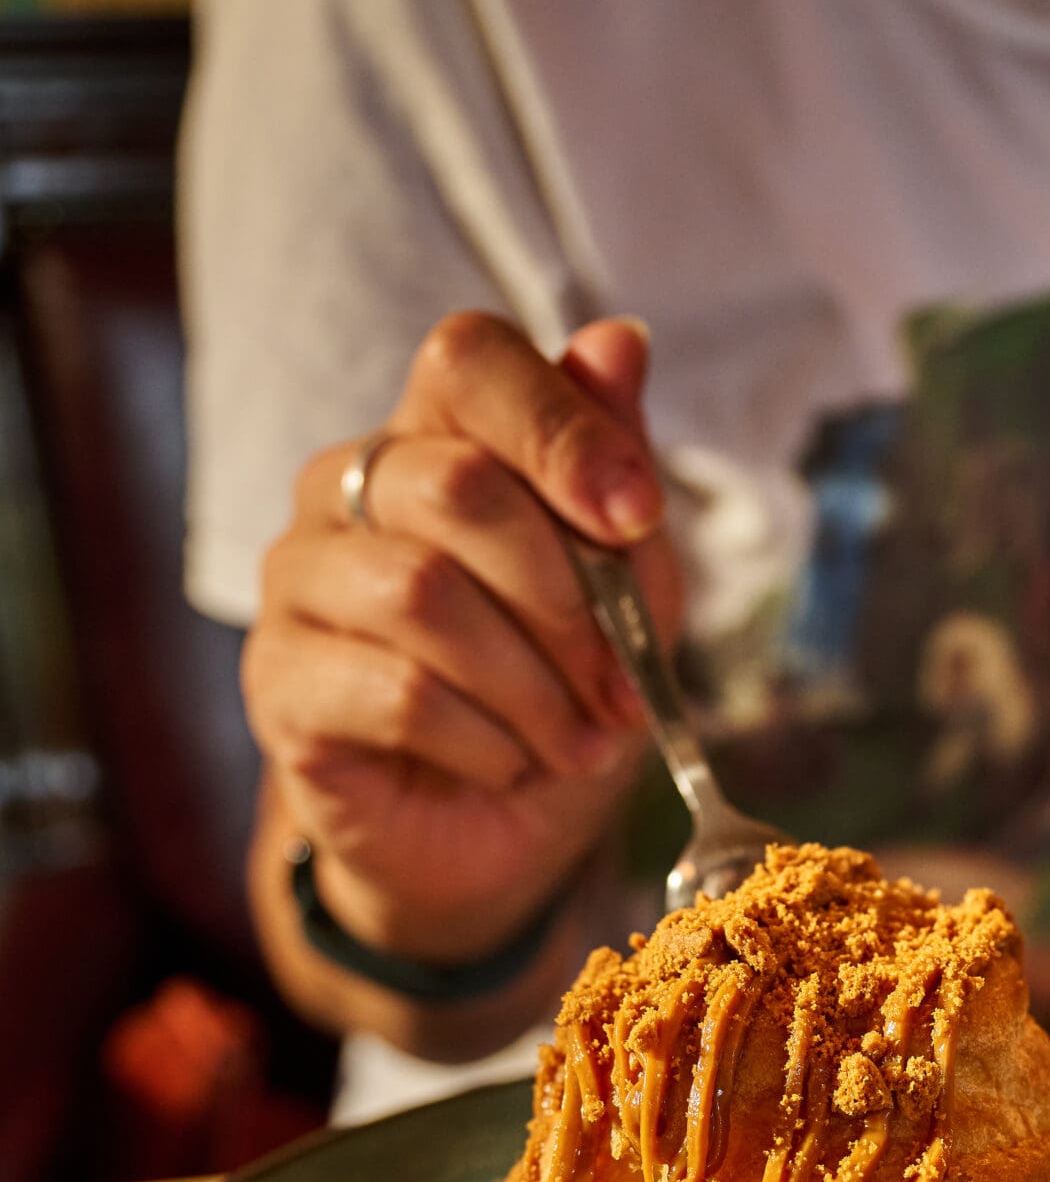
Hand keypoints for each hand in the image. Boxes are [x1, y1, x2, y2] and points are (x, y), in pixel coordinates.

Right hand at [242, 312, 679, 963]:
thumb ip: (612, 468)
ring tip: (575, 742)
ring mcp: (299, 582)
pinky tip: (506, 764)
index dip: (559, 426)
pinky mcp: (279, 683)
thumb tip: (619, 340)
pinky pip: (395, 693)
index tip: (637, 516)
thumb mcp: (624, 587)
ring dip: (531, 685)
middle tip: (618, 687)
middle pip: (455, 484)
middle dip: (566, 600)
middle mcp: (348, 489)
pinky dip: (483, 740)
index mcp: (433, 438)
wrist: (493, 840)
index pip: (466, 359)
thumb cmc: (555, 694)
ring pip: (423, 595)